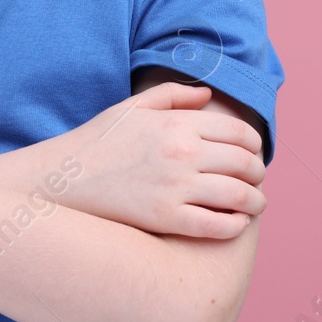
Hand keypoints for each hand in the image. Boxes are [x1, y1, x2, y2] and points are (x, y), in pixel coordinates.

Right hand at [58, 81, 265, 239]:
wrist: (64, 179)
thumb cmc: (98, 142)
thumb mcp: (132, 108)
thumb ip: (173, 95)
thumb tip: (208, 96)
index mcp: (177, 124)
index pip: (240, 133)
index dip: (255, 146)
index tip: (253, 156)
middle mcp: (182, 153)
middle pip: (246, 164)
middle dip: (258, 175)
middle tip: (256, 182)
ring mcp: (175, 187)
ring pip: (239, 196)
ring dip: (255, 203)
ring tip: (254, 206)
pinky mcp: (166, 218)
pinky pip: (218, 226)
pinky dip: (235, 226)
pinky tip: (235, 224)